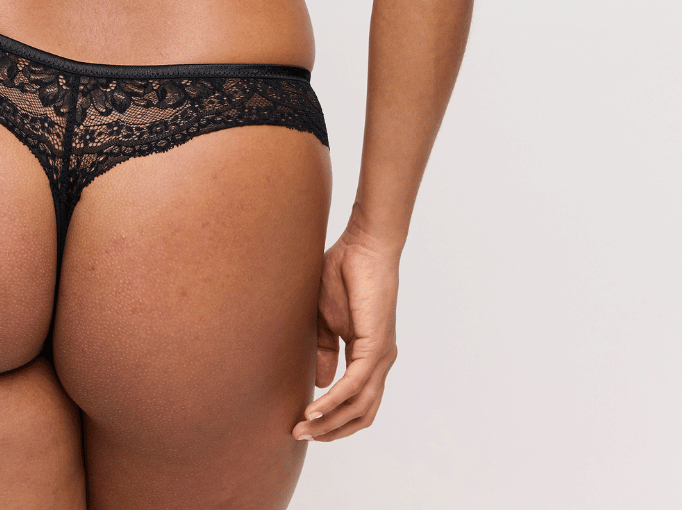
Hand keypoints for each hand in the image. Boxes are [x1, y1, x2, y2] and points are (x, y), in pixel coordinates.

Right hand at [291, 230, 399, 441]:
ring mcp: (381, 356)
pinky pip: (354, 386)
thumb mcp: (326, 319)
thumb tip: (321, 382)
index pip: (357, 401)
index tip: (303, 425)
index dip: (332, 418)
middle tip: (300, 436)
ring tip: (302, 429)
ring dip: (330, 423)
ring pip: (359, 407)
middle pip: (361, 414)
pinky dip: (332, 402)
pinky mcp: (375, 346)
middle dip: (331, 431)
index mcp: (370, 354)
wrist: (362, 245)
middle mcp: (380, 360)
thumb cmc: (345, 273)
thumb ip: (325, 350)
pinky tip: (313, 410)